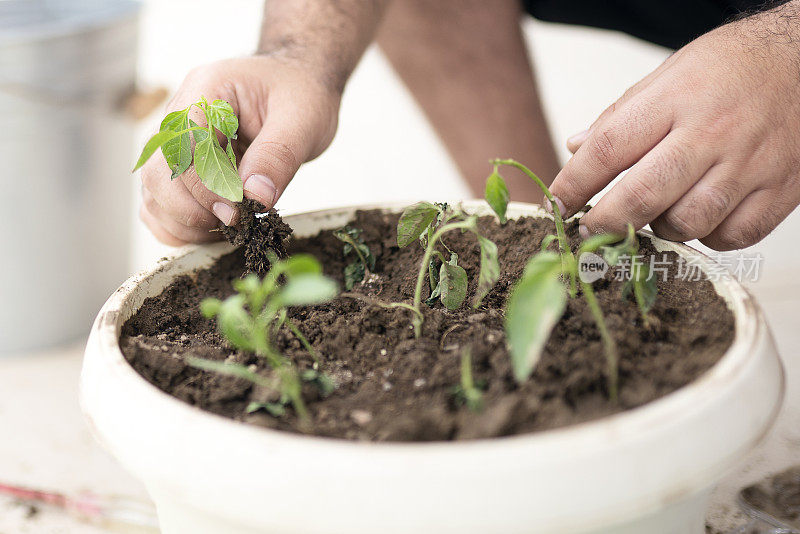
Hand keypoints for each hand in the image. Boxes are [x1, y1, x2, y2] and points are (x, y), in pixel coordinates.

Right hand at [140, 56, 339, 244]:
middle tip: (234, 224)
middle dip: (191, 211)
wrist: (298, 83)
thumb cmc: (299, 95)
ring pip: (152, 193)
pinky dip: (179, 225)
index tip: (237, 212)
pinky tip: (212, 231)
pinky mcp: (180, 166)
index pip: (184, 146)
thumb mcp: (301, 120)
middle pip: (157, 174)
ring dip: (183, 223)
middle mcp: (179, 115)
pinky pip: (160, 203)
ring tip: (228, 228)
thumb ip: (278, 157)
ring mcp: (174, 142)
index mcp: (206, 91)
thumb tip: (256, 198)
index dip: (205, 188)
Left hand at [549, 3, 799, 249]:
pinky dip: (708, 237)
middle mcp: (713, 133)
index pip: (608, 149)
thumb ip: (620, 116)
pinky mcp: (781, 190)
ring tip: (653, 216)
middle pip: (643, 196)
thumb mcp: (668, 74)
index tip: (556, 203)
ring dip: (659, 230)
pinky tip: (701, 217)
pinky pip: (732, 236)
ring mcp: (750, 165)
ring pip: (687, 224)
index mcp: (676, 99)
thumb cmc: (730, 68)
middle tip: (589, 230)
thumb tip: (575, 149)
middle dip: (604, 222)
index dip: (573, 184)